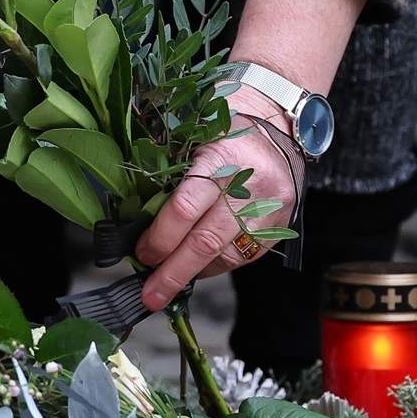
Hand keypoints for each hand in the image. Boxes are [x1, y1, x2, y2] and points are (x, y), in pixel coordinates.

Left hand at [134, 83, 302, 313]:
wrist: (279, 122)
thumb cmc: (225, 125)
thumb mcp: (192, 135)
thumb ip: (168, 173)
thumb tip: (136, 219)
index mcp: (221, 157)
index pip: (186, 207)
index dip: (160, 237)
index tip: (140, 253)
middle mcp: (251, 185)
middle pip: (206, 241)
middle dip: (173, 273)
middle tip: (149, 295)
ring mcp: (270, 207)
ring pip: (227, 255)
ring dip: (193, 274)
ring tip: (167, 285)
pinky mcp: (280, 224)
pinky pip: (243, 256)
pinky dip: (215, 266)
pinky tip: (196, 268)